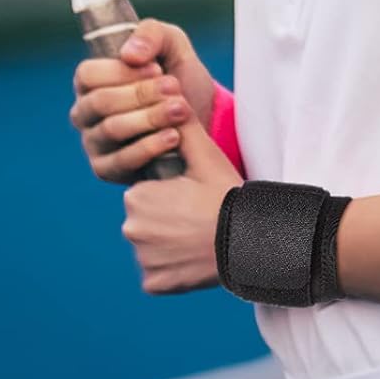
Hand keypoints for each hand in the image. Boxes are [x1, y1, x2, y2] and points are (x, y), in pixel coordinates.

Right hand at [71, 19, 215, 182]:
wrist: (202, 114)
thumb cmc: (177, 74)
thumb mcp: (172, 45)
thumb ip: (151, 35)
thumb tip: (129, 54)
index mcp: (92, 80)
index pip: (88, 75)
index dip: (122, 71)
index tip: (156, 69)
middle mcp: (87, 112)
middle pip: (101, 102)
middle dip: (142, 94)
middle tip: (174, 88)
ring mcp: (94, 142)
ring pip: (112, 130)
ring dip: (150, 117)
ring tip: (181, 109)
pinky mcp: (108, 169)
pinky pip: (121, 161)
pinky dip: (150, 147)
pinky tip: (174, 136)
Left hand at [122, 114, 241, 293]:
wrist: (248, 243)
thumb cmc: (227, 195)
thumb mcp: (207, 157)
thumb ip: (183, 128)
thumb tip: (170, 95)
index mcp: (138, 196)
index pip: (146, 188)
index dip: (171, 188)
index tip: (194, 193)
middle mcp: (131, 228)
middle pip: (147, 216)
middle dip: (167, 214)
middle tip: (200, 211)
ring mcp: (142, 259)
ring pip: (152, 244)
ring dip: (170, 240)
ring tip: (200, 233)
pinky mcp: (153, 283)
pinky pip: (158, 271)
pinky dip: (172, 266)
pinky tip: (195, 256)